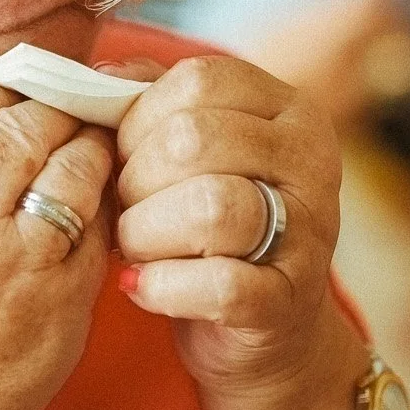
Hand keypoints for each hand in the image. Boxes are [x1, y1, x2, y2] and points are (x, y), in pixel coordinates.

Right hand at [0, 83, 113, 409]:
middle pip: (21, 125)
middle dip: (41, 109)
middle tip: (50, 113)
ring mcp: (16, 267)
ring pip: (72, 165)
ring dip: (80, 147)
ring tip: (77, 150)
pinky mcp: (62, 308)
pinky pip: (98, 232)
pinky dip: (97, 208)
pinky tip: (88, 208)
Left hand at [111, 56, 367, 409]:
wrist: (263, 336)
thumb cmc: (210, 231)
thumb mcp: (190, 154)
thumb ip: (151, 102)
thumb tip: (97, 73)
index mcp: (289, 110)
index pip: (199, 80)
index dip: (138, 116)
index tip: (122, 153)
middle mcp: (311, 163)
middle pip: (195, 139)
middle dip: (134, 177)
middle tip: (123, 207)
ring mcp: (309, 234)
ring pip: (209, 207)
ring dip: (144, 230)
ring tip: (132, 246)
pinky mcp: (287, 303)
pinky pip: (217, 284)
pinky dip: (160, 286)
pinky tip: (141, 287)